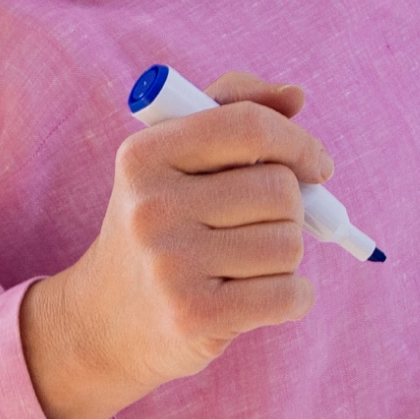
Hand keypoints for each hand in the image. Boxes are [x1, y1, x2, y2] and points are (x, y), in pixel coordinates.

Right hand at [20, 71, 333, 418]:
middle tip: (258, 225)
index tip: (315, 166)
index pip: (248, 127)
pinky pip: (290, 295)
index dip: (298, 142)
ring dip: (286, 255)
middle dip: (290, 208)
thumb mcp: (177, 154)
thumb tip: (295, 96)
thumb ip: (236, 107)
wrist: (104, 322)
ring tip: (244, 263)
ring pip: (289, 244)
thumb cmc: (161, 222)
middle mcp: (150, 208)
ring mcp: (169, 266)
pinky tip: (259, 297)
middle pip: (279, 190)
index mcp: (144, 155)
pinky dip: (295, 296)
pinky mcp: (193, 318)